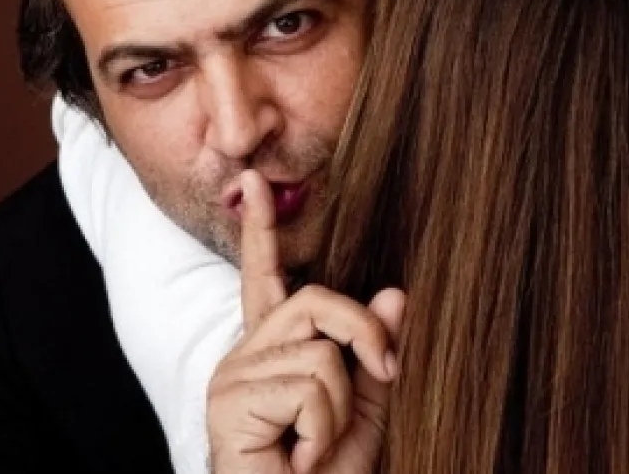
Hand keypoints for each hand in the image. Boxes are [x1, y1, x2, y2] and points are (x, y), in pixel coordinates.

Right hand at [207, 170, 403, 473]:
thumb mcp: (364, 410)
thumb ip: (376, 353)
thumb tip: (397, 292)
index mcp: (274, 350)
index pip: (265, 277)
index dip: (261, 230)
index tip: (252, 181)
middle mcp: (247, 353)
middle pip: (316, 300)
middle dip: (364, 333)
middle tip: (386, 372)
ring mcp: (235, 375)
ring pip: (321, 352)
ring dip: (339, 408)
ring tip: (315, 444)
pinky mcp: (231, 399)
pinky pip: (309, 386)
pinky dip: (323, 428)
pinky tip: (298, 457)